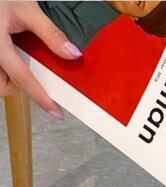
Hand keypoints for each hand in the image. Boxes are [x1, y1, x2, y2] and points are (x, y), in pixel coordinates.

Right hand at [0, 2, 81, 116]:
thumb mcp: (26, 8)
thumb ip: (49, 33)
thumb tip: (73, 54)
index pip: (21, 78)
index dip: (40, 96)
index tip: (56, 112)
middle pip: (4, 86)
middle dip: (18, 85)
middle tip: (29, 68)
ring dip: (10, 77)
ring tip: (17, 56)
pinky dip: (5, 69)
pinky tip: (11, 53)